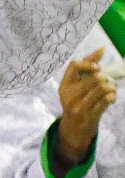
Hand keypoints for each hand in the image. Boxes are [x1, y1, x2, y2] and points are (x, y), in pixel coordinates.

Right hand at [55, 48, 116, 169]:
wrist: (72, 128)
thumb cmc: (76, 101)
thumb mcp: (75, 86)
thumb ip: (87, 68)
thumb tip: (102, 49)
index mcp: (64, 85)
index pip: (74, 66)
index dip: (89, 63)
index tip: (98, 67)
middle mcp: (69, 95)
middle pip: (93, 77)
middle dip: (104, 78)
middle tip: (107, 81)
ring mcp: (79, 106)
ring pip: (101, 88)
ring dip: (111, 87)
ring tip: (111, 89)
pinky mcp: (89, 116)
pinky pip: (106, 102)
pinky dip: (112, 97)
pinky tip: (111, 98)